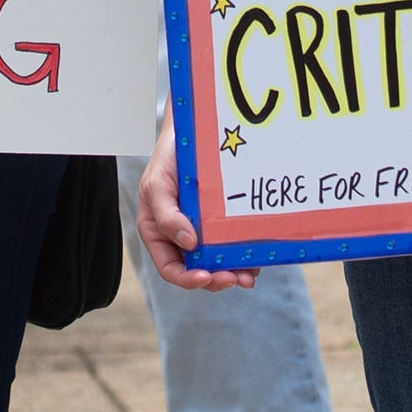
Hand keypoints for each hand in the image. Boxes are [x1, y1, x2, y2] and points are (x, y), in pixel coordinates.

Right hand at [137, 113, 258, 291]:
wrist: (190, 132)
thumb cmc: (167, 159)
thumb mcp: (157, 185)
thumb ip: (166, 216)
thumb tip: (188, 244)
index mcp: (160, 234)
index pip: (171, 268)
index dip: (187, 278)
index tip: (206, 277)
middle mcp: (181, 237)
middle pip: (197, 270)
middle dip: (216, 278)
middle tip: (234, 278)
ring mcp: (203, 231)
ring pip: (217, 262)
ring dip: (232, 273)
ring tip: (247, 275)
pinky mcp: (222, 222)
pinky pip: (232, 245)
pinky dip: (243, 256)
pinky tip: (254, 258)